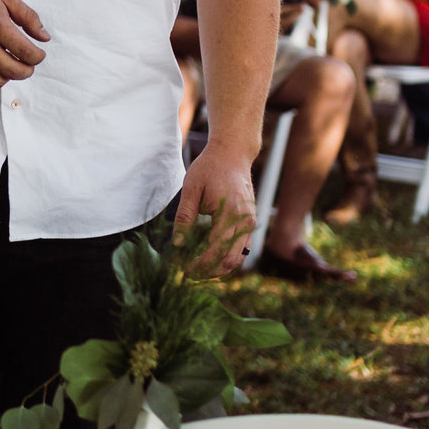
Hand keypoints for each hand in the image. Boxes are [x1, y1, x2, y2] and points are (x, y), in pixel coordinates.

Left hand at [177, 148, 256, 274]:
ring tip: (198, 269)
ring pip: (238, 257)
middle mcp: (245, 221)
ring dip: (219, 267)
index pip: (215, 250)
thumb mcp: (191, 189)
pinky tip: (210, 257)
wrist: (233, 153)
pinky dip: (227, 257)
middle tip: (189, 274)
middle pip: (230, 261)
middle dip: (209, 272)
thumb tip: (178, 244)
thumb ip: (184, 218)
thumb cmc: (210, 168)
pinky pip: (242, 248)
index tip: (183, 269)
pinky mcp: (250, 222)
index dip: (199, 265)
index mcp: (230, 213)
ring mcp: (250, 223)